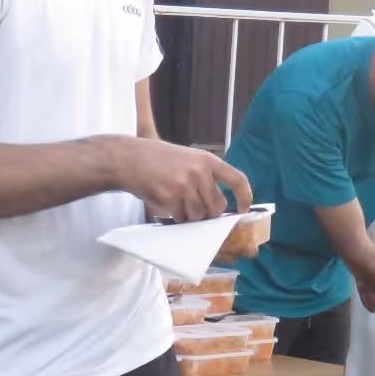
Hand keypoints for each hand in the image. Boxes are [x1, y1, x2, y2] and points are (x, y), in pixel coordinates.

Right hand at [117, 139, 251, 222]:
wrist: (129, 159)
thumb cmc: (157, 159)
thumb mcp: (187, 158)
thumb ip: (205, 176)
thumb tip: (219, 207)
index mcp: (207, 160)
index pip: (237, 179)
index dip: (245, 197)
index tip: (243, 210)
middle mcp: (200, 171)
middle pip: (217, 206)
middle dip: (207, 213)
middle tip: (192, 207)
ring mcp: (186, 185)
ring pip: (199, 215)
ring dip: (189, 215)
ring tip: (175, 202)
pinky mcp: (171, 197)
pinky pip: (181, 217)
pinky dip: (175, 216)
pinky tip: (165, 203)